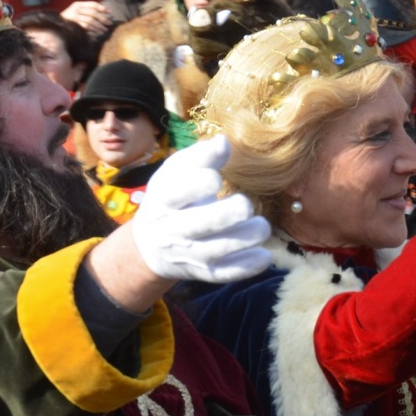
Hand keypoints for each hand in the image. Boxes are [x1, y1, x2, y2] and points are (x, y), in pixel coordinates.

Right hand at [60, 0, 113, 34]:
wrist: (57, 25)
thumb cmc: (70, 20)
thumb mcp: (77, 12)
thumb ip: (87, 12)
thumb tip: (102, 16)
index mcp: (78, 4)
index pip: (93, 4)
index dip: (102, 8)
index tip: (110, 12)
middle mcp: (76, 9)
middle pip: (93, 13)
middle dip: (102, 18)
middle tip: (109, 23)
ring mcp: (75, 16)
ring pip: (90, 20)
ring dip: (99, 26)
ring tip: (105, 30)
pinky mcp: (74, 24)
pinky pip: (86, 26)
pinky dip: (93, 29)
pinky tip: (98, 32)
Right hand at [129, 135, 270, 283]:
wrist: (150, 247)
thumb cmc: (171, 200)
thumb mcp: (174, 175)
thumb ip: (199, 157)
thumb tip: (224, 142)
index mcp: (164, 200)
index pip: (177, 193)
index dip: (198, 184)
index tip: (216, 179)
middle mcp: (173, 230)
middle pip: (199, 224)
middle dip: (227, 214)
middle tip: (245, 205)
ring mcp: (190, 254)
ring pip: (217, 250)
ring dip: (244, 238)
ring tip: (262, 227)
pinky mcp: (205, 272)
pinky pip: (225, 273)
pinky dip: (246, 267)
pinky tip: (265, 255)